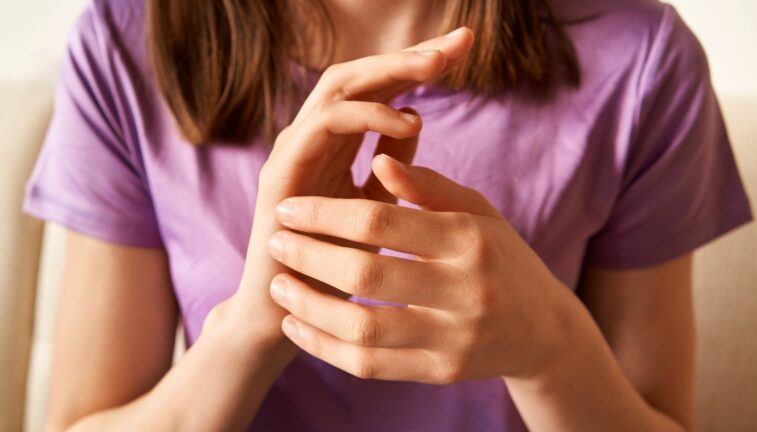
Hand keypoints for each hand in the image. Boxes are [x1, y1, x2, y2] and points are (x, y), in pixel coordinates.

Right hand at [209, 29, 475, 354]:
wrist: (294, 315)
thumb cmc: (337, 265)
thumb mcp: (378, 209)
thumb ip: (392, 167)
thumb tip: (415, 119)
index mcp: (338, 144)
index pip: (379, 89)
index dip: (417, 66)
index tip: (463, 49)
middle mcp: (314, 139)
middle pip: (360, 76)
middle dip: (409, 56)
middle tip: (456, 43)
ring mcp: (296, 151)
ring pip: (338, 88)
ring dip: (389, 74)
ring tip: (435, 69)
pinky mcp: (283, 172)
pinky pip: (323, 126)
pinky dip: (365, 117)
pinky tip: (406, 121)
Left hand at [266, 155, 573, 382]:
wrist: (542, 330)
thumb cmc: (500, 258)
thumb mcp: (476, 213)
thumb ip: (428, 187)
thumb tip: (378, 161)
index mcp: (470, 240)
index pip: (381, 223)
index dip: (324, 214)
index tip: (289, 208)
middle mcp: (466, 291)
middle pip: (366, 275)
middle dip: (308, 256)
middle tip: (274, 242)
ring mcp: (454, 338)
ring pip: (362, 330)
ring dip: (308, 308)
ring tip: (279, 287)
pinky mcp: (441, 372)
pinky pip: (371, 366)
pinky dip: (325, 348)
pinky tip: (299, 326)